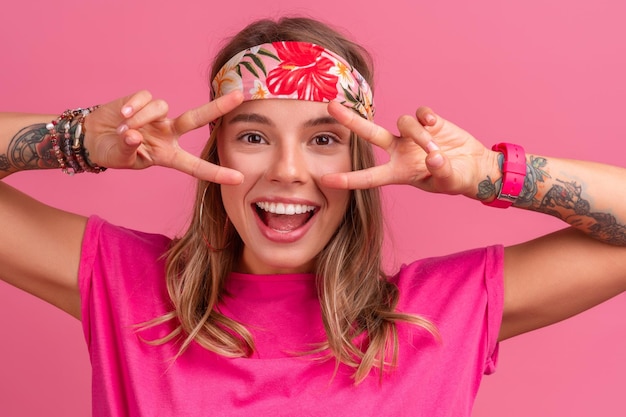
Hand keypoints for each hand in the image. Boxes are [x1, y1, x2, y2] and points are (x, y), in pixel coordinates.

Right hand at [84, 90, 244, 183]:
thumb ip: (128, 150)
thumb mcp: (121, 159)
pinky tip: (122, 115)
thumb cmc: (113, 152)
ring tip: (122, 129)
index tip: (239, 179)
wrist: (92, 137)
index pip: (196, 166)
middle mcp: (168, 133)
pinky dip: (133, 106)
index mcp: (169, 155)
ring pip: (161, 107)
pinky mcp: (143, 100)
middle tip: (240, 96)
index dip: (216, 173)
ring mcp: (157, 116)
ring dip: (141, 118)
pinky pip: (145, 97)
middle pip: (196, 118)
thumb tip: (134, 135)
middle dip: (217, 107)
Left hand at [322, 102, 495, 196]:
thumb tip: (434, 157)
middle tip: (331, 106)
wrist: (476, 166)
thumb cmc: (457, 179)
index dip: (347, 179)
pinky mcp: (428, 122)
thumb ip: (441, 171)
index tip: (325, 179)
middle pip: (370, 134)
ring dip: (419, 134)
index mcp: (399, 172)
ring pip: (404, 122)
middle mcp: (400, 151)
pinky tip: (436, 126)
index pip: (368, 177)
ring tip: (436, 149)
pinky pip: (420, 113)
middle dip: (351, 120)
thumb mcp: (448, 182)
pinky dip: (426, 118)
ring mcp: (412, 135)